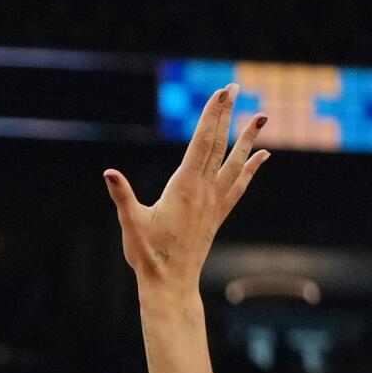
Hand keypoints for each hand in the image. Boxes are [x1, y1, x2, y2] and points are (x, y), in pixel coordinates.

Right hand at [105, 84, 267, 287]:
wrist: (171, 284)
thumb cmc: (148, 255)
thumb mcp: (130, 223)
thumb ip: (121, 196)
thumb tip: (109, 173)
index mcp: (184, 187)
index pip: (201, 143)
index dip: (211, 116)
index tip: (220, 93)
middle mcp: (204, 190)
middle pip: (219, 145)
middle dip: (227, 115)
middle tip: (234, 88)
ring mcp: (214, 202)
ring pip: (236, 163)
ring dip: (248, 138)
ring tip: (261, 116)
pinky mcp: (217, 214)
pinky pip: (239, 185)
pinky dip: (251, 168)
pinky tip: (262, 156)